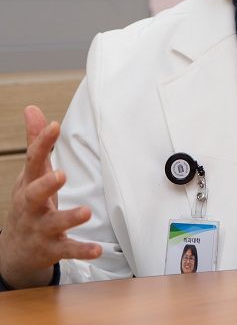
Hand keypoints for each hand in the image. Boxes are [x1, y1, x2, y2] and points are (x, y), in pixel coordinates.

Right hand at [0, 106, 101, 288]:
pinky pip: (67, 249)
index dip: (43, 142)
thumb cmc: (30, 202)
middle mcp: (32, 206)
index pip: (34, 161)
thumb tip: (33, 109)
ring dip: (69, 218)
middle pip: (35, 194)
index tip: (55, 125)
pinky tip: (96, 249)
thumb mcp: (31, 172)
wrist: (16, 250)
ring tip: (85, 211)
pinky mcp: (51, 248)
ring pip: (53, 223)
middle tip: (61, 174)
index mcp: (29, 184)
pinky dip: (81, 250)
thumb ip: (36, 142)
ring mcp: (40, 228)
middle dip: (46, 184)